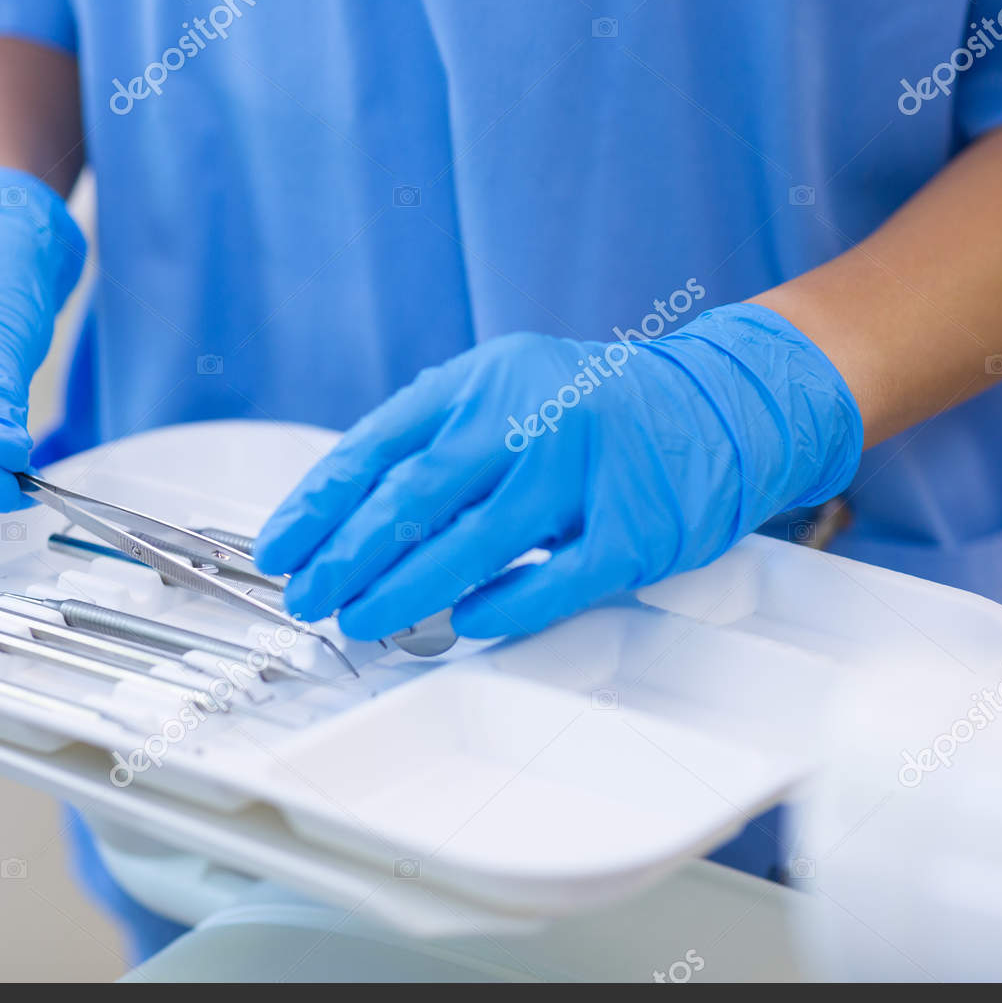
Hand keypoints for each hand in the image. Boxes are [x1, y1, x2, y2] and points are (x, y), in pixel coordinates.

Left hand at [256, 303, 862, 639]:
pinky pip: (555, 581)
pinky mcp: (634, 529)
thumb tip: (348, 517)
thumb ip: (440, 438)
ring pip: (474, 542)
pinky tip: (462, 623)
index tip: (281, 548)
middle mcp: (532, 415)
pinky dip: (502, 606)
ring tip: (363, 619)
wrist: (720, 408)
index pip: (380, 444)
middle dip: (347, 555)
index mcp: (487, 379)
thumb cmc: (598, 410)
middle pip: (415, 495)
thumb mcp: (511, 390)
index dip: (320, 503)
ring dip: (404, 590)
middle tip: (310, 596)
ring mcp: (586, 471)